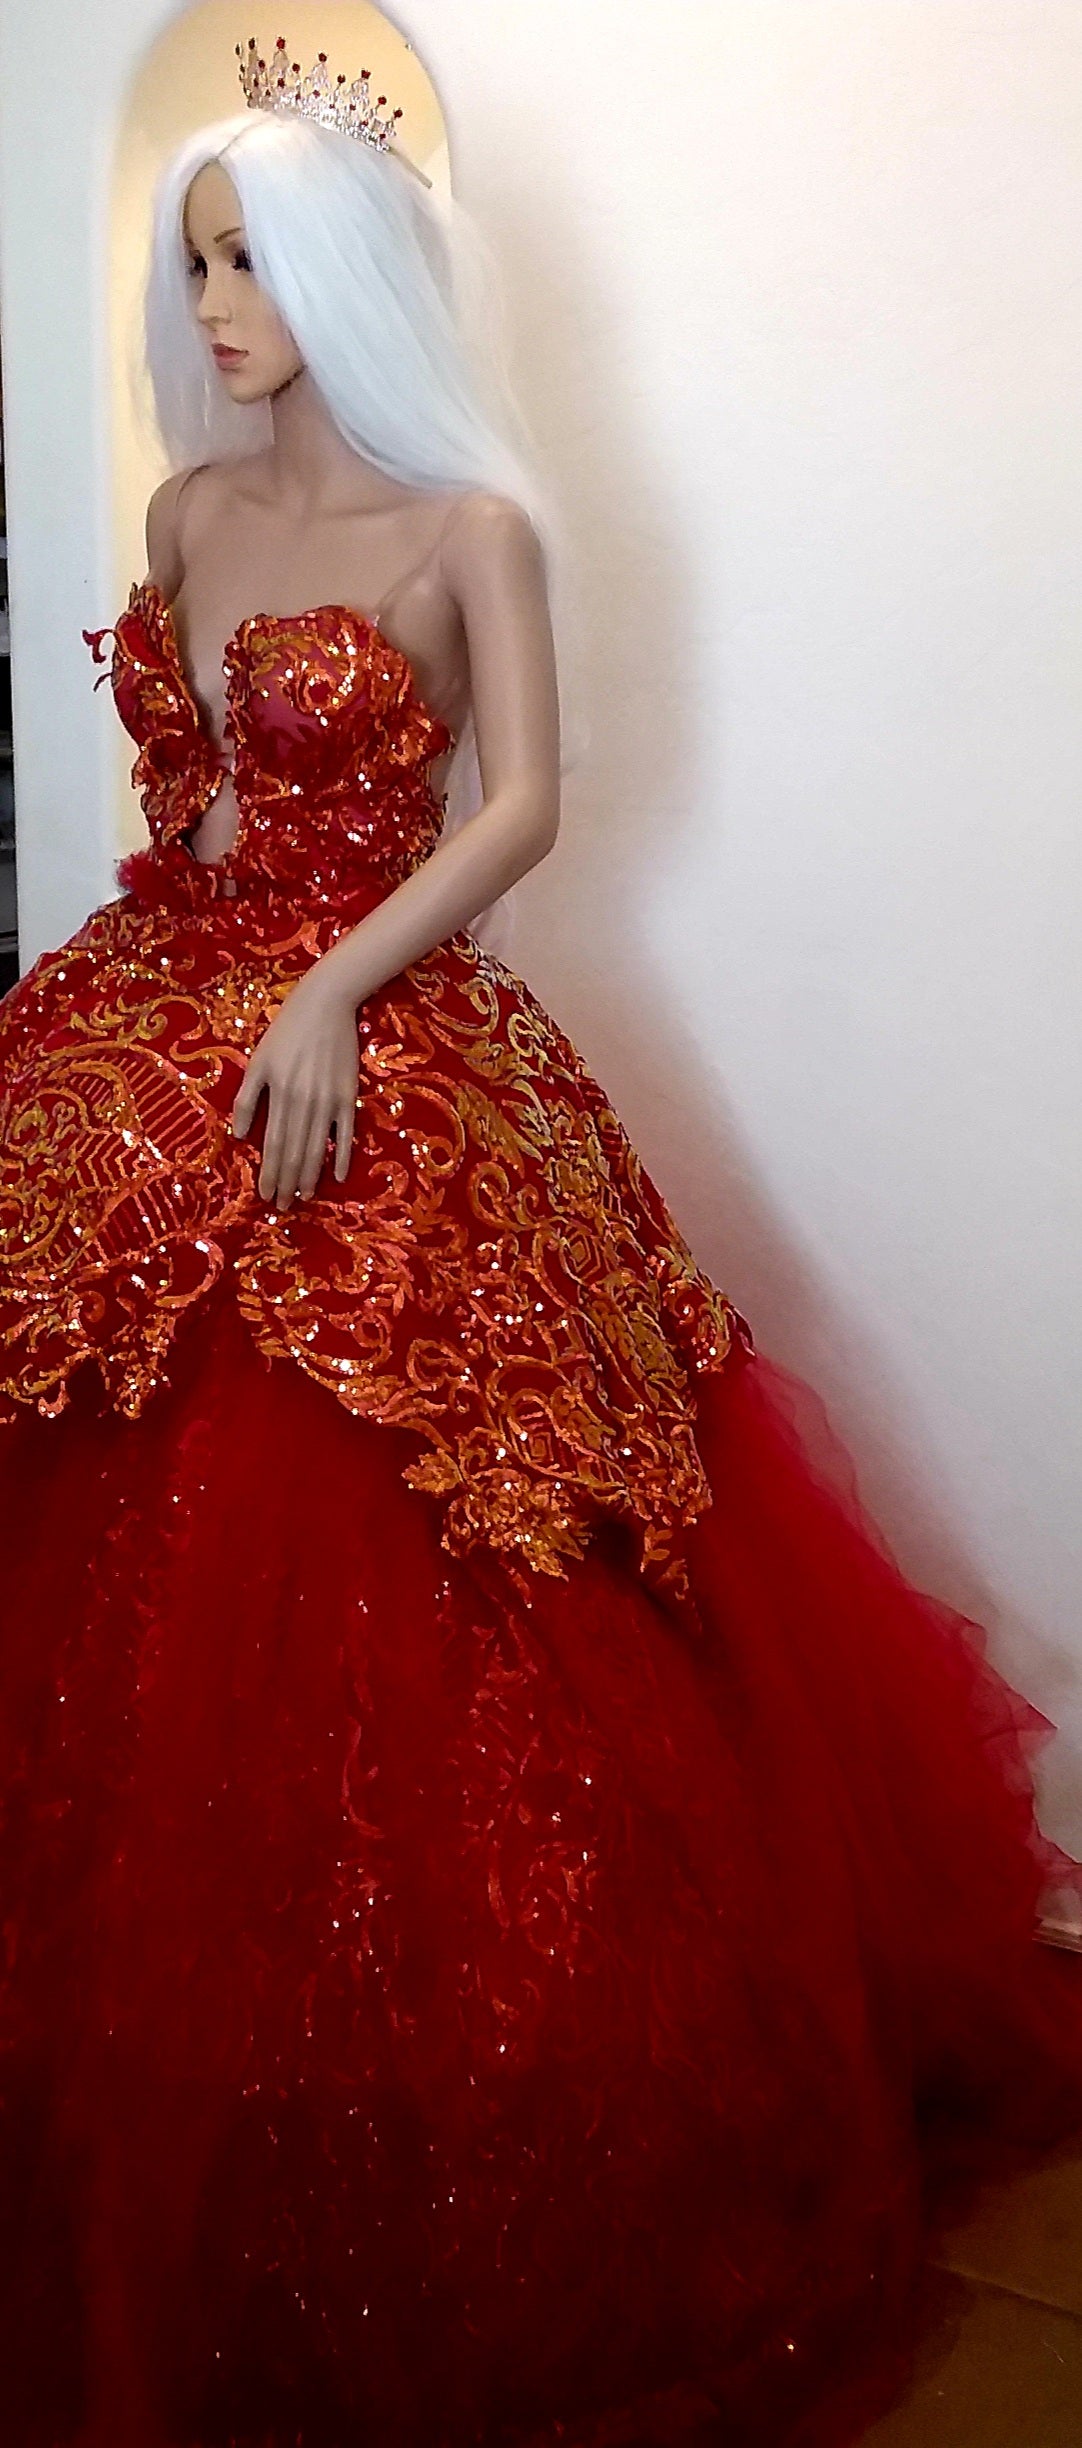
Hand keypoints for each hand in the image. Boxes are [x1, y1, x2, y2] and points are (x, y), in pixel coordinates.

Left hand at [232, 965, 360, 1208]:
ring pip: (317, 1147)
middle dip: (287, 1182)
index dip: (269, 1173)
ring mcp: (328, 1100)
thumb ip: (247, 1098)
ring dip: (310, 1176)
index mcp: (279, 1094)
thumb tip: (241, 1136)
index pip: (273, 1144)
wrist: (326, 1003)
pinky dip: (341, 1156)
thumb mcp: (258, 1061)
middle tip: (282, 1207)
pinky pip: (345, 1133)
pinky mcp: (348, 1095)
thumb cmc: (286, 1031)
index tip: (264, 1196)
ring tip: (303, 1197)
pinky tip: (338, 1176)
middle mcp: (304, 1102)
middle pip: (294, 1152)